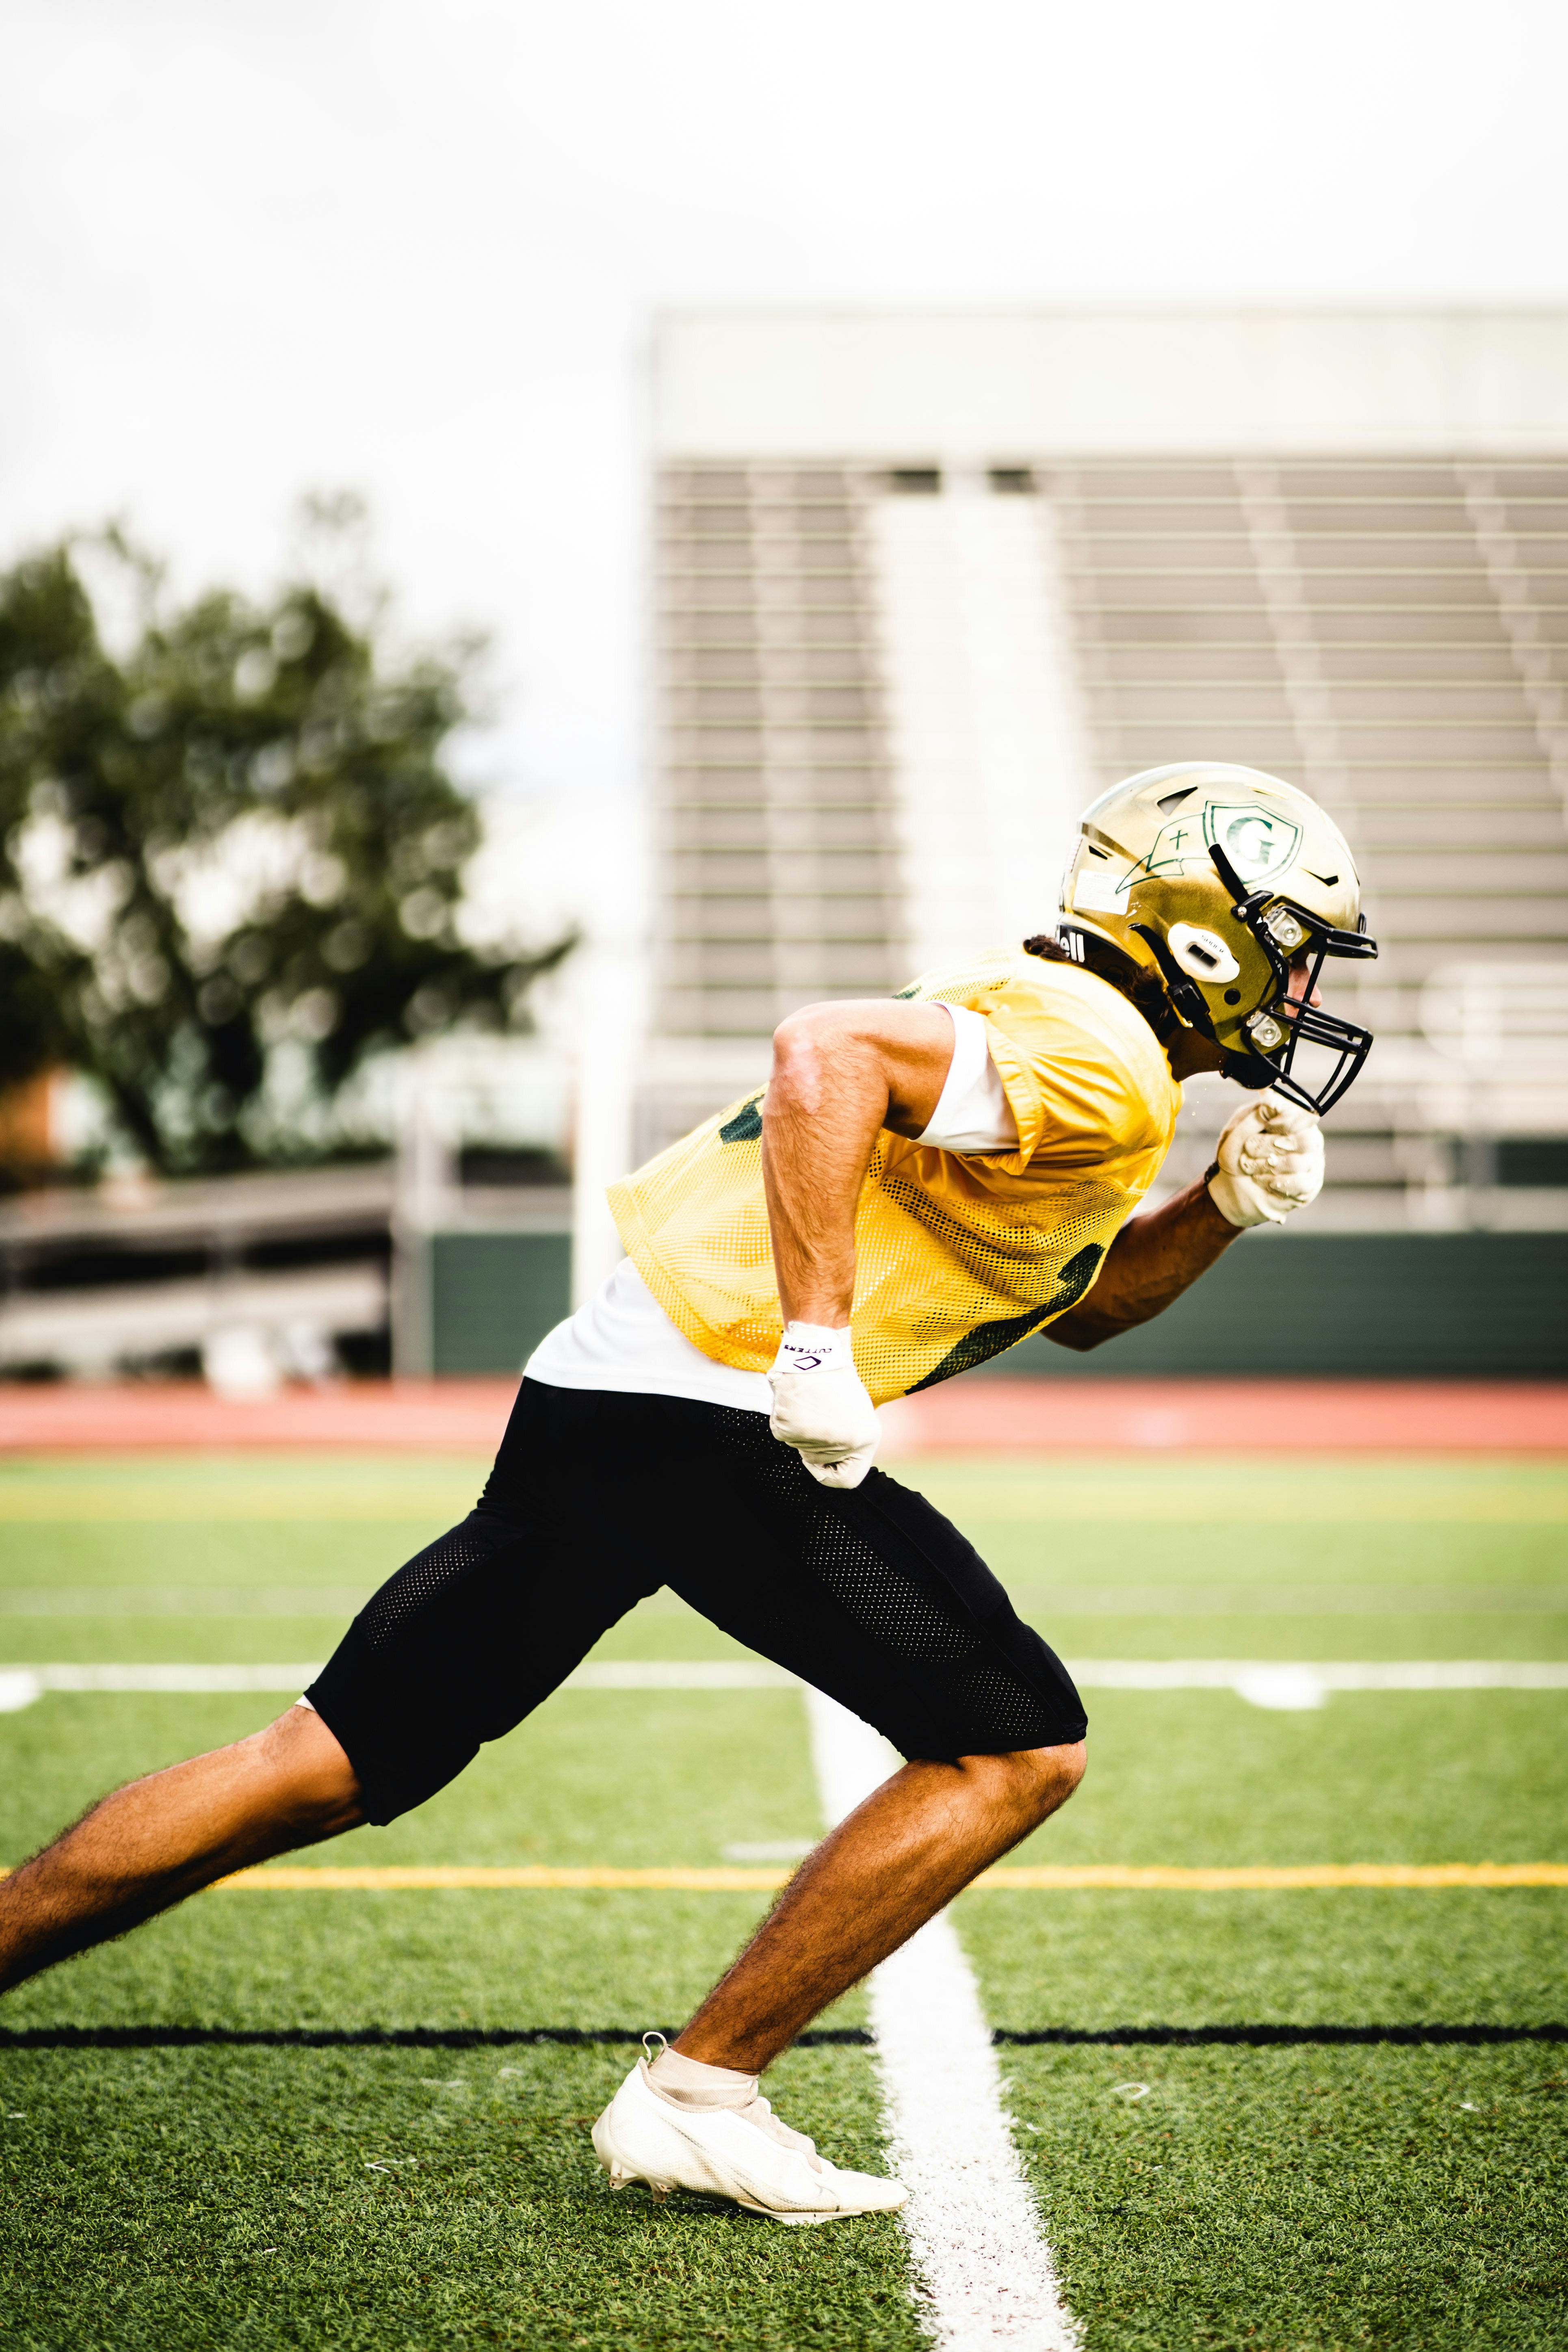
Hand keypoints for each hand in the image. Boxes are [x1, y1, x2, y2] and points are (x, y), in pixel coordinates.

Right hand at [767, 1325, 878, 1489]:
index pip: (847, 1480)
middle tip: (821, 1412)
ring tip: (812, 1402)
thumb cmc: (838, 1379)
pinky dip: (787, 1419)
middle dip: (816, 1444)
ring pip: (800, 1447)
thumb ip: (851, 1443)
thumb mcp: (859, 1415)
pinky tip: (797, 1401)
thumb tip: (833, 1468)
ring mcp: (814, 1437)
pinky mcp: (789, 1428)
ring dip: (802, 1428)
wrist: (816, 1352)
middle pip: (818, 1462)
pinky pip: (784, 1434)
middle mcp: (841, 1443)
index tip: (829, 1461)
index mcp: (865, 1439)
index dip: (835, 1472)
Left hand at [1207, 1097, 1324, 1228]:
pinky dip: (1279, 1182)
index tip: (1267, 1125)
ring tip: (1249, 1167)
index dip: (1286, 1120)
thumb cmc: (1235, 1154)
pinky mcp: (1309, 1184)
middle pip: (1304, 1140)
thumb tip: (1269, 1093)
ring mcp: (1311, 1161)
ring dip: (1267, 1165)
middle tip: (1248, 1148)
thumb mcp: (1237, 1131)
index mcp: (1292, 1118)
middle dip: (1269, 1145)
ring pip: (1299, 1162)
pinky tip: (1265, 1181)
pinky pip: (1302, 1183)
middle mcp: (1307, 1137)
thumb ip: (1255, 1115)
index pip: (1304, 1113)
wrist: (1229, 1186)